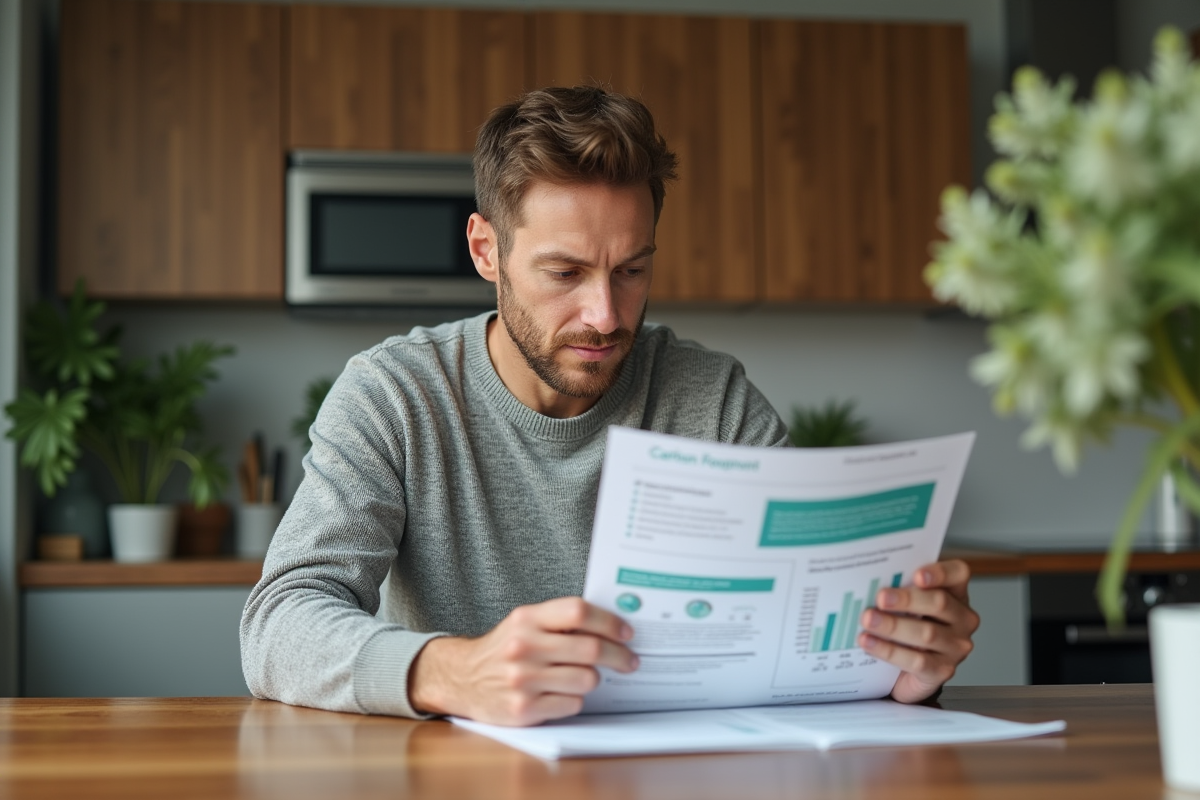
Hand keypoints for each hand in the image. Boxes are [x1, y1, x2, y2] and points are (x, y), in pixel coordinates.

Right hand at [407, 597, 638, 725]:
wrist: (462, 678)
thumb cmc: (503, 649)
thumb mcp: (524, 623)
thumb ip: (559, 620)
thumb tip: (611, 624)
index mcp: (527, 619)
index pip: (578, 612)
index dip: (609, 622)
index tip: (626, 632)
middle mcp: (523, 647)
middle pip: (590, 649)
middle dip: (619, 656)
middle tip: (629, 660)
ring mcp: (522, 680)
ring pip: (586, 679)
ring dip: (592, 679)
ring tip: (584, 676)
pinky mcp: (523, 709)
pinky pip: (572, 704)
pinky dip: (574, 699)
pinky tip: (562, 693)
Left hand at [856, 559, 978, 703]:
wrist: (906, 670)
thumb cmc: (907, 626)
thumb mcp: (906, 604)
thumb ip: (898, 588)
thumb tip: (869, 579)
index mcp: (955, 593)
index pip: (958, 574)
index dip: (940, 572)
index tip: (916, 575)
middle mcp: (962, 619)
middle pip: (939, 603)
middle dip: (907, 600)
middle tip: (881, 598)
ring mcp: (956, 647)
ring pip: (927, 634)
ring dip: (893, 626)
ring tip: (868, 620)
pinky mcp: (943, 670)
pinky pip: (916, 661)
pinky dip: (889, 651)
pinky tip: (869, 642)